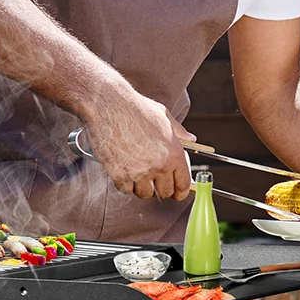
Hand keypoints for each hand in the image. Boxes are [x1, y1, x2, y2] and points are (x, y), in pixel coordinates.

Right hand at [80, 87, 193, 201]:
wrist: (108, 106)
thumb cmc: (136, 108)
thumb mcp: (164, 116)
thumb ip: (179, 131)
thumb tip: (191, 139)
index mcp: (174, 153)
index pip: (183, 183)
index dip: (181, 191)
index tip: (177, 193)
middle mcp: (159, 166)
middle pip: (165, 192)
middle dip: (161, 188)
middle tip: (155, 182)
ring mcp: (139, 172)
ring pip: (145, 194)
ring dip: (142, 187)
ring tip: (138, 175)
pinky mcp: (120, 176)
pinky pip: (126, 190)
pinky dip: (126, 184)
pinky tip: (125, 172)